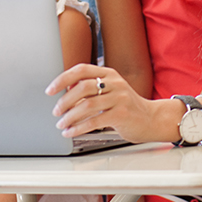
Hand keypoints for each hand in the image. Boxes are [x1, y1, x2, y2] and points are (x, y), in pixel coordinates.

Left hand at [46, 64, 168, 142]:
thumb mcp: (110, 91)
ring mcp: (120, 98)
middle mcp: (115, 83)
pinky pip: (94, 121)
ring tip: (61, 124)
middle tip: (56, 111)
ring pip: (86, 105)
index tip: (50, 90)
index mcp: (109, 73)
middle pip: (82, 87)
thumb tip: (64, 90)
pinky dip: (78, 128)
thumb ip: (91, 88)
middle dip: (64, 101)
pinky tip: (71, 132)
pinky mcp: (122, 114)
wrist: (151, 119)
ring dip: (69, 117)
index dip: (62, 79)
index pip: (81, 69)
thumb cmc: (126, 106)